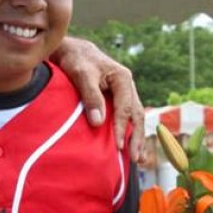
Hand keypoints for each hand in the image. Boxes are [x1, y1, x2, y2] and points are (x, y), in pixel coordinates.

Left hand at [51, 37, 144, 159]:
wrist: (73, 52)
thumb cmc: (76, 60)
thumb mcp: (81, 75)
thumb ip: (90, 96)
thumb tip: (98, 122)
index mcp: (123, 79)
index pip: (125, 108)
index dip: (122, 128)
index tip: (118, 147)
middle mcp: (128, 88)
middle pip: (137, 116)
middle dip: (137, 138)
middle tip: (135, 159)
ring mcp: (125, 95)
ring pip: (136, 119)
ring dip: (138, 139)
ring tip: (138, 160)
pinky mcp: (118, 102)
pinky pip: (127, 119)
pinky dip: (130, 134)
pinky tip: (129, 149)